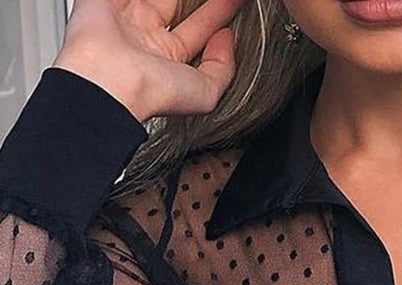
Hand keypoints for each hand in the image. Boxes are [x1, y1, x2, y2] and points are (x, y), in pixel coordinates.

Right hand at [52, 0, 247, 122]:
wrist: (109, 81)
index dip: (218, 14)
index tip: (235, 2)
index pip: (198, 30)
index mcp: (167, 59)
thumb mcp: (206, 92)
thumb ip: (222, 67)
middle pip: (178, 4)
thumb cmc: (153, 92)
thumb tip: (226, 39)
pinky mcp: (102, 2)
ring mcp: (125, 16)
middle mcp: (147, 37)